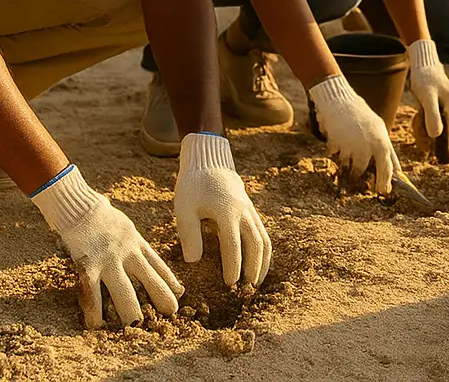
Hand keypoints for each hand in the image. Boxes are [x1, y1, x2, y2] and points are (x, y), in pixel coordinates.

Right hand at [32, 164, 182, 328]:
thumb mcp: (127, 229)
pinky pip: (92, 292)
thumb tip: (146, 256)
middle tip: (171, 312)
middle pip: (149, 278)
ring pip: (123, 289)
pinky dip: (94, 310)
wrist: (79, 206)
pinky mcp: (88, 265)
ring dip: (130, 309)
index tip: (181, 293)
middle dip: (161, 296)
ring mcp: (108, 259)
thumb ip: (137, 246)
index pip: (158, 264)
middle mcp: (127, 252)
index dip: (169, 280)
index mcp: (137, 242)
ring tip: (137, 325)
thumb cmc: (102, 218)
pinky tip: (95, 325)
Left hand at [174, 132, 270, 287]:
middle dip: (254, 268)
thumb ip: (189, 235)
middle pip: (256, 245)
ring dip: (263, 262)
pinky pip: (263, 232)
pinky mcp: (251, 209)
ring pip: (264, 239)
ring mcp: (250, 210)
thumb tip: (193, 262)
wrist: (209, 160)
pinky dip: (263, 250)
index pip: (233, 246)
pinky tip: (258, 263)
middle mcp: (243, 212)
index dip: (233, 267)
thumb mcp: (184, 208)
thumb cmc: (193, 185)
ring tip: (257, 281)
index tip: (229, 285)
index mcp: (227, 212)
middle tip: (248, 289)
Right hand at [309, 74, 400, 195]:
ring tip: (346, 144)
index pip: (387, 168)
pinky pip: (335, 154)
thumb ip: (387, 150)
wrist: (340, 101)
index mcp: (382, 142)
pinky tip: (338, 136)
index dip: (385, 182)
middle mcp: (368, 146)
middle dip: (359, 175)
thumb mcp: (380, 130)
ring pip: (348, 164)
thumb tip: (397, 172)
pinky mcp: (337, 144)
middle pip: (364, 170)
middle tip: (356, 177)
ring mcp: (352, 146)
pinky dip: (335, 148)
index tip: (383, 191)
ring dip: (346, 158)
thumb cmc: (362, 116)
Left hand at [407, 39, 448, 148]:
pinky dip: (424, 124)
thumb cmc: (425, 79)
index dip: (446, 147)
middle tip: (419, 135)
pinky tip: (417, 118)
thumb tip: (436, 136)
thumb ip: (432, 117)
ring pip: (438, 130)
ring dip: (426, 131)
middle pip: (446, 135)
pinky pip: (433, 123)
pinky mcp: (439, 110)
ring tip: (416, 122)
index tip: (432, 153)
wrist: (422, 65)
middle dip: (432, 138)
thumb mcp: (427, 98)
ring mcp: (446, 110)